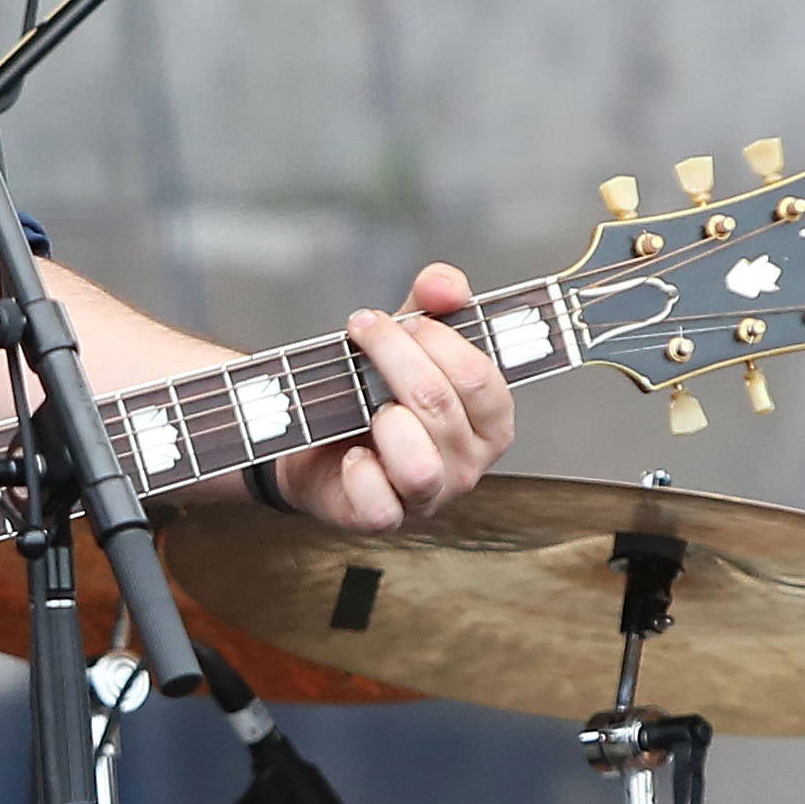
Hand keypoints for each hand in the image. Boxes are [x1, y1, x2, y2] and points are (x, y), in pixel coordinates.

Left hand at [273, 264, 516, 530]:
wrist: (315, 437)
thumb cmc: (373, 387)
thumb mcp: (408, 335)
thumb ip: (435, 302)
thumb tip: (445, 284)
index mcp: (490, 421)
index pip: (480, 378)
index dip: (438, 340)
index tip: (404, 320)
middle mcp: (470, 464)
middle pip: (439, 405)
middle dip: (393, 356)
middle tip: (362, 330)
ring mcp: (430, 496)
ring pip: (419, 464)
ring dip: (384, 419)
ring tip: (363, 402)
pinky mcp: (384, 519)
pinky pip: (380, 505)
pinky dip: (359, 473)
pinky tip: (350, 453)